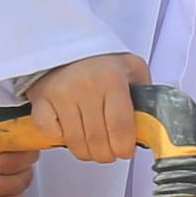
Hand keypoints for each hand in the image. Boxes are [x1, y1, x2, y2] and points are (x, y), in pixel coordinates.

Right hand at [20, 52, 150, 171]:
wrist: (66, 42)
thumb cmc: (102, 61)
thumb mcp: (132, 67)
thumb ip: (145, 93)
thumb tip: (154, 124)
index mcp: (112, 79)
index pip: (120, 126)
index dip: (124, 147)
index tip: (125, 151)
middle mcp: (86, 87)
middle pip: (98, 139)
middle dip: (107, 154)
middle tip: (110, 152)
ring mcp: (61, 94)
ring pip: (76, 141)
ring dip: (87, 152)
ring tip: (93, 148)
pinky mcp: (41, 100)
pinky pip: (51, 133)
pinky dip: (61, 139)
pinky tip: (70, 132)